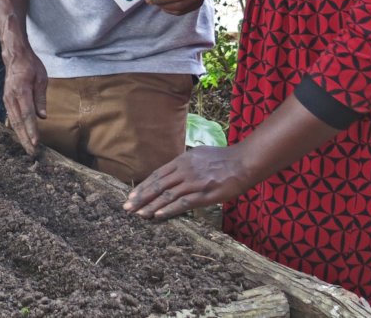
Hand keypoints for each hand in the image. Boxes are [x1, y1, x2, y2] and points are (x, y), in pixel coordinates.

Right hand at [1, 44, 47, 154]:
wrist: (15, 56)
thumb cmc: (30, 65)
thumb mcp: (41, 78)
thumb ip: (41, 98)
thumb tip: (43, 117)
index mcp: (21, 91)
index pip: (27, 114)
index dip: (31, 130)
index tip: (36, 142)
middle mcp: (11, 97)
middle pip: (18, 122)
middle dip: (25, 139)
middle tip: (32, 153)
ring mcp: (7, 99)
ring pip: (13, 122)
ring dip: (21, 136)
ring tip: (28, 148)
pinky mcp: (7, 100)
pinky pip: (11, 117)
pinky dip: (17, 129)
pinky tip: (22, 136)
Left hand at [122, 145, 252, 219]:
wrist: (243, 162)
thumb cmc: (222, 158)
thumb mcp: (199, 153)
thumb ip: (185, 161)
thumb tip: (173, 168)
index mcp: (182, 160)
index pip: (157, 174)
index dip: (144, 186)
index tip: (132, 195)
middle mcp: (185, 170)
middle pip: (158, 185)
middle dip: (141, 197)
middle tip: (127, 207)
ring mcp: (194, 183)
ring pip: (167, 195)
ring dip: (151, 206)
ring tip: (138, 214)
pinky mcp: (204, 194)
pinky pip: (183, 203)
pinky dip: (168, 210)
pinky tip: (157, 215)